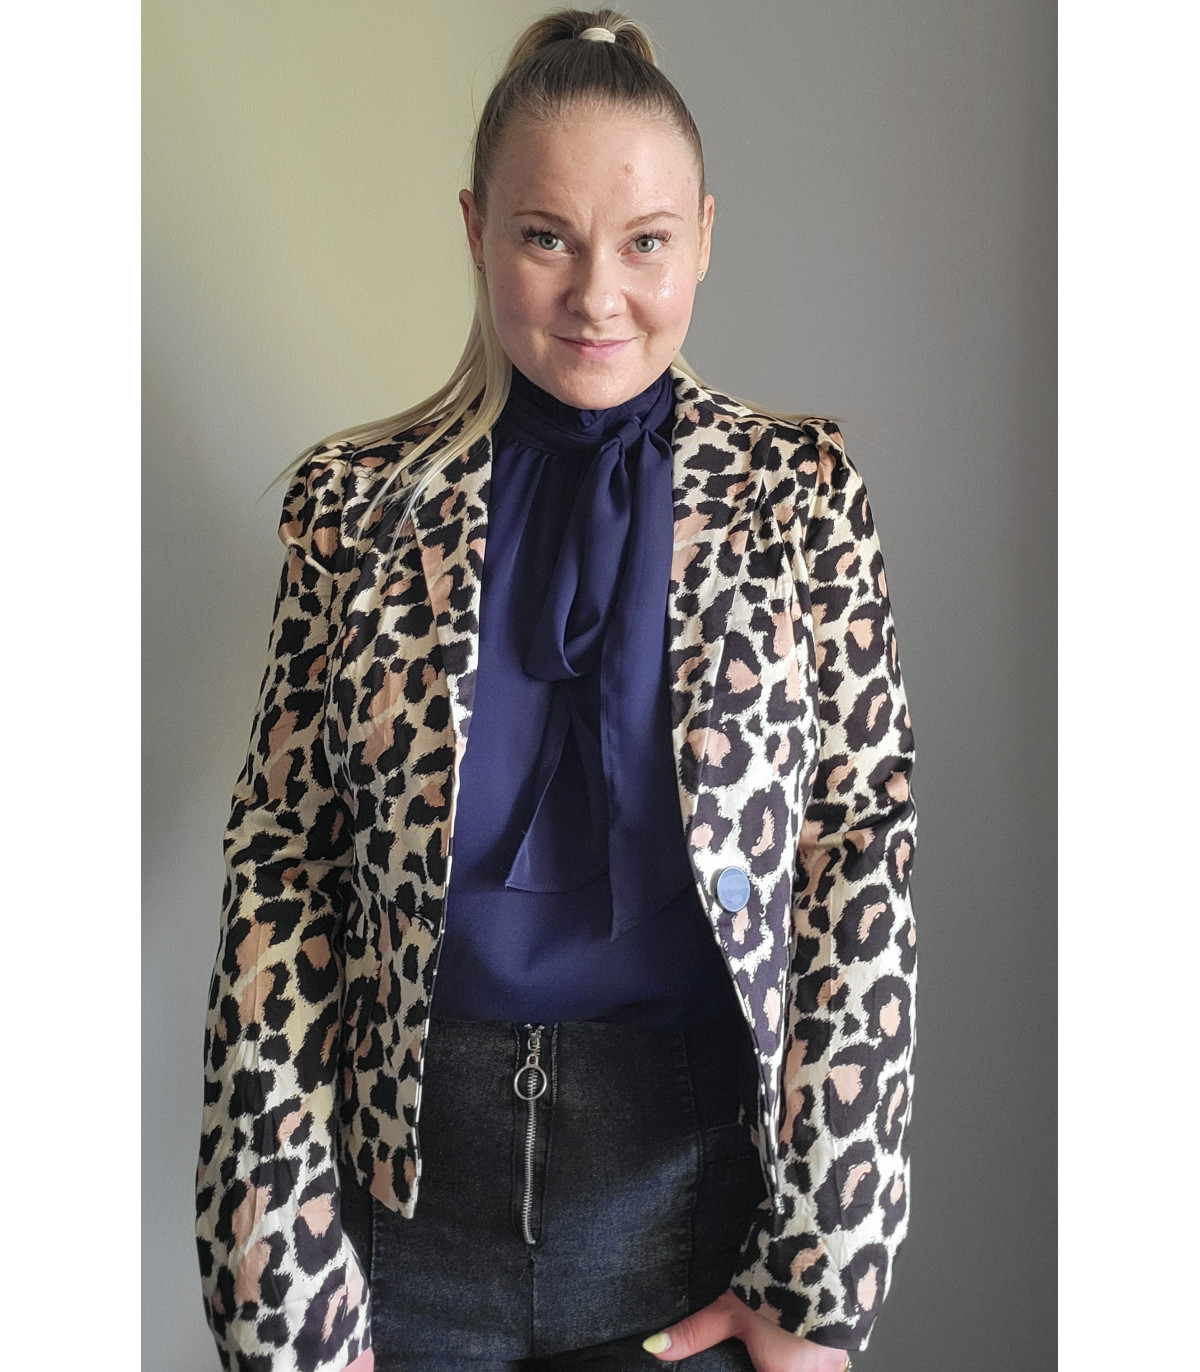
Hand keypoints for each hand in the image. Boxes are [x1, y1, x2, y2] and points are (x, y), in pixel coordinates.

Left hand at [641, 1289, 851, 1370]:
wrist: (826, 1253)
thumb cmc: (777, 1286)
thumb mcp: (730, 1311)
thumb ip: (694, 1334)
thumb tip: (654, 1349)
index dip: (756, 1369)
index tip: (751, 1362)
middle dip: (773, 1365)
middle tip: (764, 1346)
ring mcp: (834, 1362)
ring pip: (811, 1371)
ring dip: (795, 1361)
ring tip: (781, 1337)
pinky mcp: (847, 1343)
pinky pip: (827, 1361)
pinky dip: (812, 1354)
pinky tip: (802, 1336)